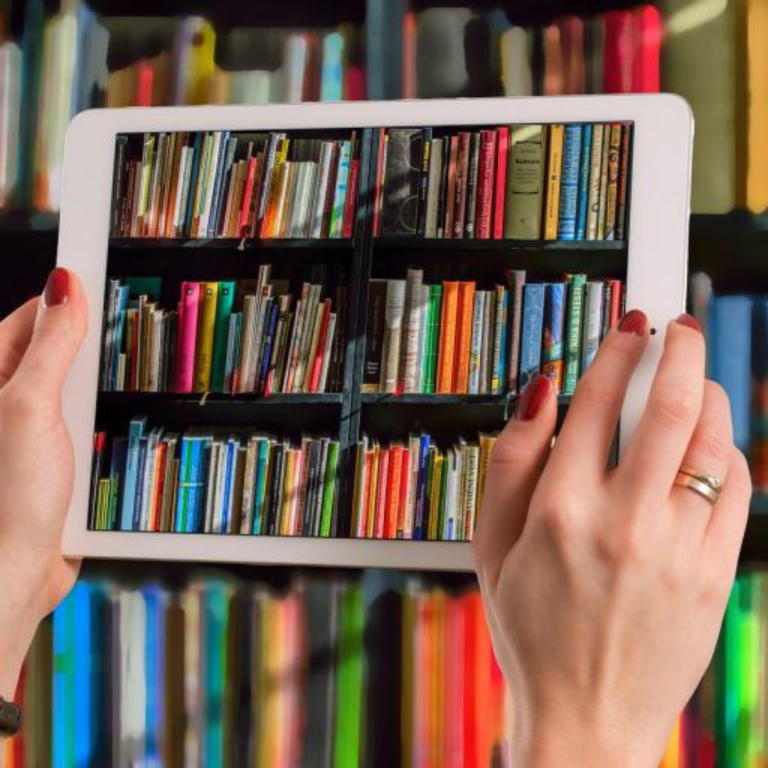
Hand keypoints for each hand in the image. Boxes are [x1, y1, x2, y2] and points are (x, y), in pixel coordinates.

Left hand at [0, 268, 87, 697]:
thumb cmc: (9, 494)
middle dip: (91, 349)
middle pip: (56, 353)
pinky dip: (105, 422)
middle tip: (130, 338)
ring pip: (76, 390)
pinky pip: (87, 425)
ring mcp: (31, 431)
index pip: (29, 320)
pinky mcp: (54, 459)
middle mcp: (8, 401)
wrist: (15, 574)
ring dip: (101, 390)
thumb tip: (64, 283)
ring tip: (127, 386)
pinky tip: (119, 425)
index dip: (67, 299)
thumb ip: (51, 345)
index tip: (106, 276)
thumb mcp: (31, 405)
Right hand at [473, 311, 751, 767]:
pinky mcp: (714, 575)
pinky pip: (737, 491)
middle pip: (670, 407)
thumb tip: (540, 393)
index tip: (629, 325)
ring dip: (709, 395)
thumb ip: (509, 459)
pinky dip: (729, 452)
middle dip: (682, 349)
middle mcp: (623, 523)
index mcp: (561, 511)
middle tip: (683, 326)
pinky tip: (708, 446)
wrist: (586, 718)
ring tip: (696, 382)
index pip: (597, 402)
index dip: (617, 350)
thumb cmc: (531, 628)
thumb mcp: (491, 545)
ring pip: (714, 443)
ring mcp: (677, 550)